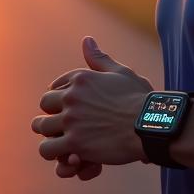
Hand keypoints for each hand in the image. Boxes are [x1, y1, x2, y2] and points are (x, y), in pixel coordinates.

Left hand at [31, 36, 152, 177]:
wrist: (151, 125)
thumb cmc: (140, 99)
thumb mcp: (121, 73)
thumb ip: (99, 58)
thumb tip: (86, 39)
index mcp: (81, 78)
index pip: (55, 86)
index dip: (61, 98)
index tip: (70, 107)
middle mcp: (72, 97)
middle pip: (45, 104)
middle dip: (52, 114)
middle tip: (63, 124)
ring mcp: (72, 120)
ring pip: (41, 127)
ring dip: (49, 134)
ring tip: (59, 141)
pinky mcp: (75, 143)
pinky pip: (48, 149)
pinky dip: (53, 153)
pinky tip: (65, 154)